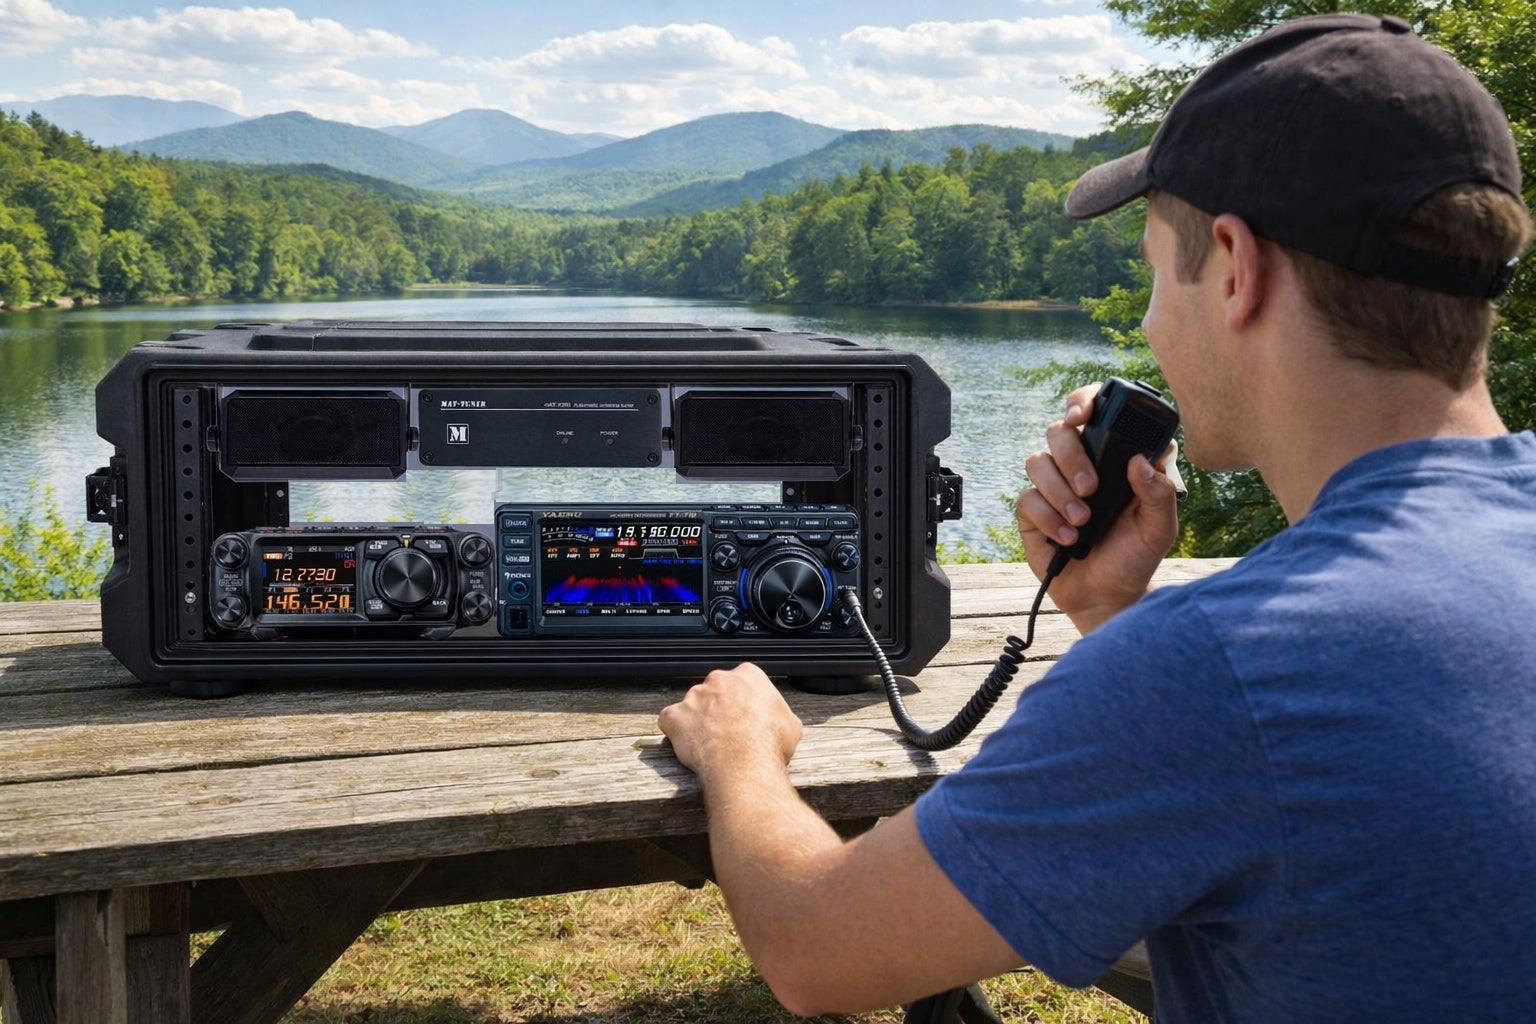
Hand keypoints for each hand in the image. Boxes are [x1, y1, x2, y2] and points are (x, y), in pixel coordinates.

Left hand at [658, 662, 803, 778]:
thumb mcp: (791, 725)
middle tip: (728, 732)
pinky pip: (670, 720)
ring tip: (710, 745)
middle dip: (719, 709)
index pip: (744, 680)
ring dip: (698, 721)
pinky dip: (675, 732)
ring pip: (692, 706)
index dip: (744, 700)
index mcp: (748, 675)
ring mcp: (694, 696)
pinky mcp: (675, 716)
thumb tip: (782, 722)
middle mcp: (719, 680)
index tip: (746, 715)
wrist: (744, 764)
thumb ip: (780, 715)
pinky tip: (689, 746)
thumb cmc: (768, 745)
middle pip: (716, 690)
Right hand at [1015, 382, 1180, 631]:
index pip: (1095, 412)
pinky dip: (1049, 518)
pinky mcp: (1032, 510)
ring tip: (1082, 521)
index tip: (1082, 416)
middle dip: (1072, 457)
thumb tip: (1141, 461)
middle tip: (1091, 489)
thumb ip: (1159, 493)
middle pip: (1059, 431)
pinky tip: (1069, 539)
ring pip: (1038, 461)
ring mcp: (1053, 485)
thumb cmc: (1135, 557)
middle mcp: (1081, 464)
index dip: (1083, 402)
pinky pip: (1027, 498)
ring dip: (1059, 491)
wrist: (1106, 595)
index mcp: (1113, 457)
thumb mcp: (1159, 528)